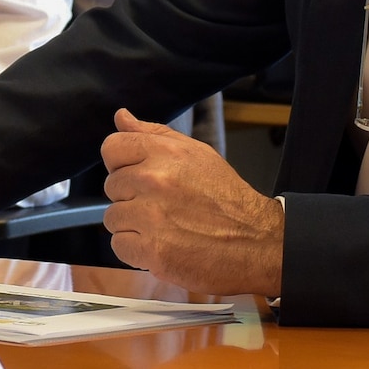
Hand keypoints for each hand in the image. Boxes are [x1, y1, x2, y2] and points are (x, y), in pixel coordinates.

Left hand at [101, 108, 282, 296]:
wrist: (257, 241)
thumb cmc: (226, 197)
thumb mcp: (196, 153)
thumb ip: (154, 134)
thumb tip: (121, 116)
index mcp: (166, 152)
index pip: (111, 147)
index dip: (121, 163)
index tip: (138, 176)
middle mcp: (155, 180)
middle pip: (111, 186)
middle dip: (131, 197)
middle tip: (163, 206)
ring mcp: (152, 217)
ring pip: (113, 218)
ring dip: (133, 226)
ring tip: (165, 227)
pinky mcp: (153, 251)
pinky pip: (119, 246)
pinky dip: (137, 251)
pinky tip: (162, 245)